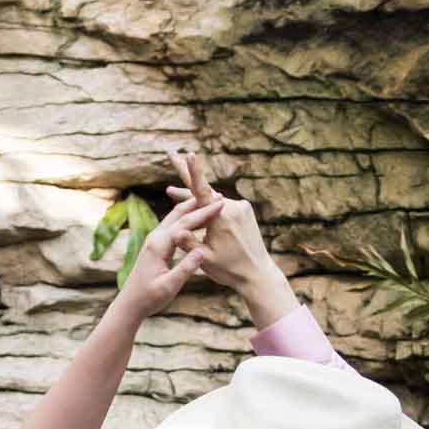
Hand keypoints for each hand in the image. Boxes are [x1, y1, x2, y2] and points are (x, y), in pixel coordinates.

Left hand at [116, 193, 221, 320]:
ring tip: (210, 202)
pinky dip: (186, 218)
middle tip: (219, 196)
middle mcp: (155, 237)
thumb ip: (186, 268)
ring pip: (175, 217)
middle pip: (179, 213)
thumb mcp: (169, 286)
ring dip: (192, 208)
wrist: (129, 304)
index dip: (204, 213)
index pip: (186, 223)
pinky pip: (173, 226)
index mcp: (159, 245)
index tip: (221, 204)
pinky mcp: (155, 245)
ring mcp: (154, 240)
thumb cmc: (148, 298)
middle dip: (199, 203)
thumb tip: (202, 251)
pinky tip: (196, 218)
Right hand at [167, 150, 296, 328]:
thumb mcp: (204, 259)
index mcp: (221, 217)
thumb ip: (189, 243)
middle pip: (203, 194)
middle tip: (171, 162)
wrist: (257, 274)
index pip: (202, 190)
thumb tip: (174, 230)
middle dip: (183, 186)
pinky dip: (211, 208)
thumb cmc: (229, 269)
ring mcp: (241, 207)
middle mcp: (233, 207)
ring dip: (196, 202)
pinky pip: (223, 205)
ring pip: (213, 200)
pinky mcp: (246, 210)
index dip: (193, 171)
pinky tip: (201, 213)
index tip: (188, 154)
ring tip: (172, 193)